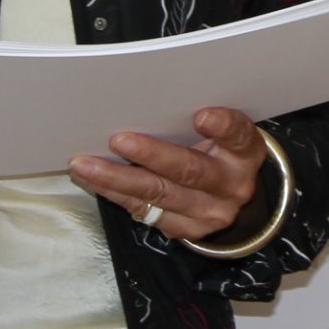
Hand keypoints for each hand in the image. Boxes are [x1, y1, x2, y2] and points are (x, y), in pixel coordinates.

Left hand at [70, 107, 267, 240]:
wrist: (235, 201)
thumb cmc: (221, 153)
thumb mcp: (225, 134)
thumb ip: (201, 119)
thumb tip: (148, 98)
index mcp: (244, 152)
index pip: (238, 135)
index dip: (222, 126)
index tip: (200, 116)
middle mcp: (230, 185)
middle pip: (189, 170)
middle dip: (151, 155)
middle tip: (118, 140)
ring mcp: (207, 213)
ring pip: (158, 195)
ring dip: (116, 179)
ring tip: (84, 164)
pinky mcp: (185, 230)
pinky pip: (144, 211)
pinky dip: (114, 193)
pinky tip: (92, 180)